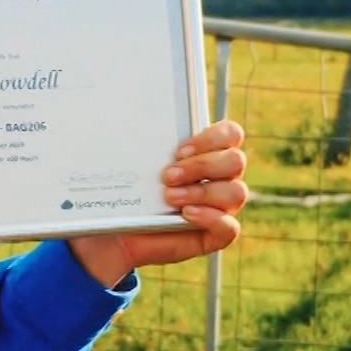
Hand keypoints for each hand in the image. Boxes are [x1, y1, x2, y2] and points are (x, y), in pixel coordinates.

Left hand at [67, 119, 248, 287]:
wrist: (114, 232)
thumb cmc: (128, 192)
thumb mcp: (133, 164)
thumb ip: (143, 142)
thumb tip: (129, 116)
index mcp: (207, 153)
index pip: (230, 134)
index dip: (212, 138)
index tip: (179, 149)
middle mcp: (220, 178)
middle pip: (235, 161)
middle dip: (202, 165)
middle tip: (167, 175)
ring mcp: (220, 207)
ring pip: (236, 192)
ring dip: (201, 192)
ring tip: (169, 197)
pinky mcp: (214, 235)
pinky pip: (229, 228)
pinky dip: (210, 218)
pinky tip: (186, 215)